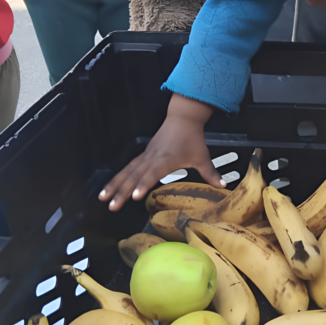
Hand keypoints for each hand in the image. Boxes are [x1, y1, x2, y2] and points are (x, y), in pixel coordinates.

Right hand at [99, 94, 221, 210]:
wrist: (183, 118)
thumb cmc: (192, 138)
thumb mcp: (202, 157)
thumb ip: (211, 173)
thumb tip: (223, 186)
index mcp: (165, 160)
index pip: (152, 174)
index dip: (143, 185)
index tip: (134, 196)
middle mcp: (152, 158)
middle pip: (134, 176)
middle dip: (121, 191)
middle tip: (111, 206)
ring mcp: (145, 156)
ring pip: (126, 172)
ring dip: (114, 185)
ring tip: (103, 197)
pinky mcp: (143, 155)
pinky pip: (127, 167)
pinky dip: (118, 177)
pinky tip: (109, 187)